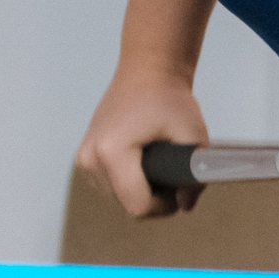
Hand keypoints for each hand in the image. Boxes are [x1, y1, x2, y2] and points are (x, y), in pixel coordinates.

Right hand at [76, 72, 208, 217]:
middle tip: (174, 173)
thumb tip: (186, 205)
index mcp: (112, 152)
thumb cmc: (169, 98)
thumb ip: (195, 175)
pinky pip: (110, 187)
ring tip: (160, 164)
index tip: (181, 190)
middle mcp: (90, 158)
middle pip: (126, 205)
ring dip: (141, 191)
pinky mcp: (84, 158)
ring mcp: (83, 159)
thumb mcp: (193, 134)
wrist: (147, 71)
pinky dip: (129, 182)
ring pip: (117, 199)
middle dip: (154, 198)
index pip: (137, 205)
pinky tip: (145, 162)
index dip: (164, 206)